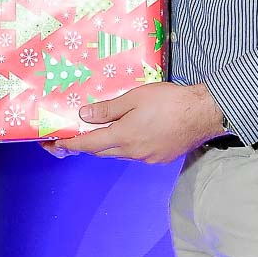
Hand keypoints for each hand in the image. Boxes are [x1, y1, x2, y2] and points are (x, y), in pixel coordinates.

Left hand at [49, 81, 224, 162]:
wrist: (203, 113)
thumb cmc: (168, 101)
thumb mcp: (134, 98)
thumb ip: (108, 109)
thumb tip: (84, 117)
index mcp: (124, 137)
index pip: (89, 144)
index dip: (70, 143)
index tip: (54, 144)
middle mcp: (133, 153)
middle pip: (102, 151)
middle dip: (86, 145)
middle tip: (72, 138)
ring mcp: (148, 158)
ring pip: (119, 154)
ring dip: (107, 145)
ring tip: (100, 133)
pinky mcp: (160, 158)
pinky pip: (136, 154)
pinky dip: (127, 146)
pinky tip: (131, 135)